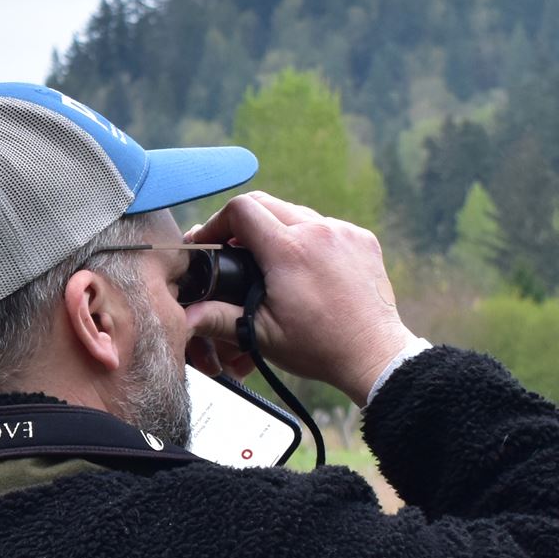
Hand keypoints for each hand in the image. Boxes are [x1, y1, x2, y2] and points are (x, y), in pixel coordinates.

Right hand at [180, 193, 413, 405]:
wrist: (374, 355)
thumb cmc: (319, 347)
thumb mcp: (260, 335)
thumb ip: (217, 318)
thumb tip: (185, 317)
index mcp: (288, 251)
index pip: (241, 209)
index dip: (217, 222)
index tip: (210, 242)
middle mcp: (318, 231)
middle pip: (266, 203)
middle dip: (242, 222)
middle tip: (232, 249)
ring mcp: (344, 232)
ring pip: (296, 212)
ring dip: (276, 229)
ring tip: (268, 260)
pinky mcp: (362, 240)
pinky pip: (325, 225)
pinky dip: (308, 238)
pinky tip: (304, 266)